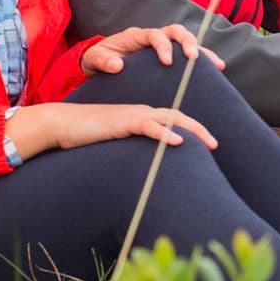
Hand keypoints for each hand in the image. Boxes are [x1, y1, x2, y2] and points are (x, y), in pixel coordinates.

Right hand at [7, 101, 218, 160]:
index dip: (193, 130)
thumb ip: (131, 149)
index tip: (207, 145)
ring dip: (192, 130)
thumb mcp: (115, 144)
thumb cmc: (86, 136)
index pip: (174, 120)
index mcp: (142, 117)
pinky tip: (177, 142)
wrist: (62, 124)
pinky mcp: (122, 122)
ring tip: (209, 143)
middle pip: (178, 117)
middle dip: (200, 130)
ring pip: (170, 118)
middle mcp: (141, 113)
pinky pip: (148, 126)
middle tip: (217, 145)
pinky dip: (165, 133)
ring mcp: (133, 116)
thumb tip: (144, 167)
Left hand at [83, 24, 223, 75]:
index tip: (167, 61)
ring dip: (202, 50)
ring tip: (217, 64)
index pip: (153, 34)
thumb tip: (117, 65)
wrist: (103, 63)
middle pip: (175, 31)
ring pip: (186, 40)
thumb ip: (102, 60)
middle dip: (187, 41)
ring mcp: (163, 45)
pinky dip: (204, 59)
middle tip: (194, 57)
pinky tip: (217, 69)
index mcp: (136, 36)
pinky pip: (188, 54)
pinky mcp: (170, 55)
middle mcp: (153, 37)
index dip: (162, 45)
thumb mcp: (94, 60)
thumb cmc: (99, 60)